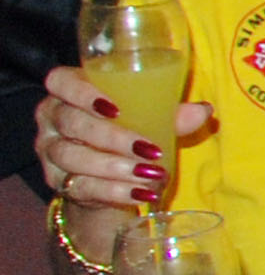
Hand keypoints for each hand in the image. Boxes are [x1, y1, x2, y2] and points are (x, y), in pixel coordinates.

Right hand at [34, 66, 207, 209]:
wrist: (108, 171)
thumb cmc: (126, 127)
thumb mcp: (146, 116)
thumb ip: (170, 113)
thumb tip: (203, 111)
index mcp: (67, 92)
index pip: (60, 81)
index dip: (82, 93)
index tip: (116, 108)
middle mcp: (52, 119)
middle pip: (73, 123)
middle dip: (113, 137)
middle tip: (151, 150)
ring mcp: (50, 152)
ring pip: (74, 157)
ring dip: (115, 167)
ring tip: (151, 174)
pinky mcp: (58, 182)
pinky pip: (82, 187)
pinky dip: (115, 192)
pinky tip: (142, 193)